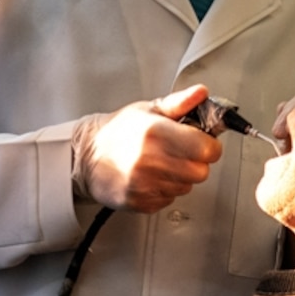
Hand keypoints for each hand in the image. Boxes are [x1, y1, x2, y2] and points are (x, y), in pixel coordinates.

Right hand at [81, 85, 221, 211]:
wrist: (86, 157)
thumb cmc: (117, 132)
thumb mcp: (148, 110)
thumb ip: (179, 103)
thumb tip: (201, 93)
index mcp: (155, 132)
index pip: (207, 149)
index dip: (208, 145)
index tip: (201, 141)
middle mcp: (150, 160)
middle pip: (201, 172)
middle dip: (195, 162)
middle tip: (179, 153)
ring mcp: (144, 184)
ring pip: (186, 187)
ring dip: (179, 177)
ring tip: (159, 164)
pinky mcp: (140, 202)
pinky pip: (169, 199)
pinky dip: (164, 190)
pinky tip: (150, 177)